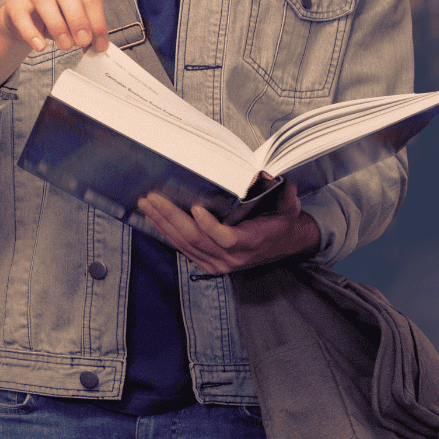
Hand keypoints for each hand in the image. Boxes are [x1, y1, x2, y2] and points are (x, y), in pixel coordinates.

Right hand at [1, 0, 110, 53]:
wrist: (25, 18)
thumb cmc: (56, 15)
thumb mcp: (75, 21)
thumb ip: (87, 31)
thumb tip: (98, 46)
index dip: (97, 22)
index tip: (100, 43)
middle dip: (78, 20)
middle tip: (83, 41)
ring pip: (45, 1)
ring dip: (58, 26)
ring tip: (65, 45)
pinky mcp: (15, 1)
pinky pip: (21, 16)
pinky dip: (31, 33)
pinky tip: (40, 46)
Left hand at [137, 176, 320, 274]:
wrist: (286, 244)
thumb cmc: (284, 222)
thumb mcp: (290, 207)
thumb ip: (286, 194)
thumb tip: (273, 175)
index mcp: (252, 242)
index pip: (226, 238)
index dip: (209, 226)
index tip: (196, 208)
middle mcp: (232, 257)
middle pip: (196, 239)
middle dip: (171, 217)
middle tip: (153, 198)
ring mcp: (218, 263)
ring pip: (185, 244)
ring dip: (163, 223)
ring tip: (147, 205)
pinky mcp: (209, 263)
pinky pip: (184, 249)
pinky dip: (168, 233)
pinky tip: (155, 219)